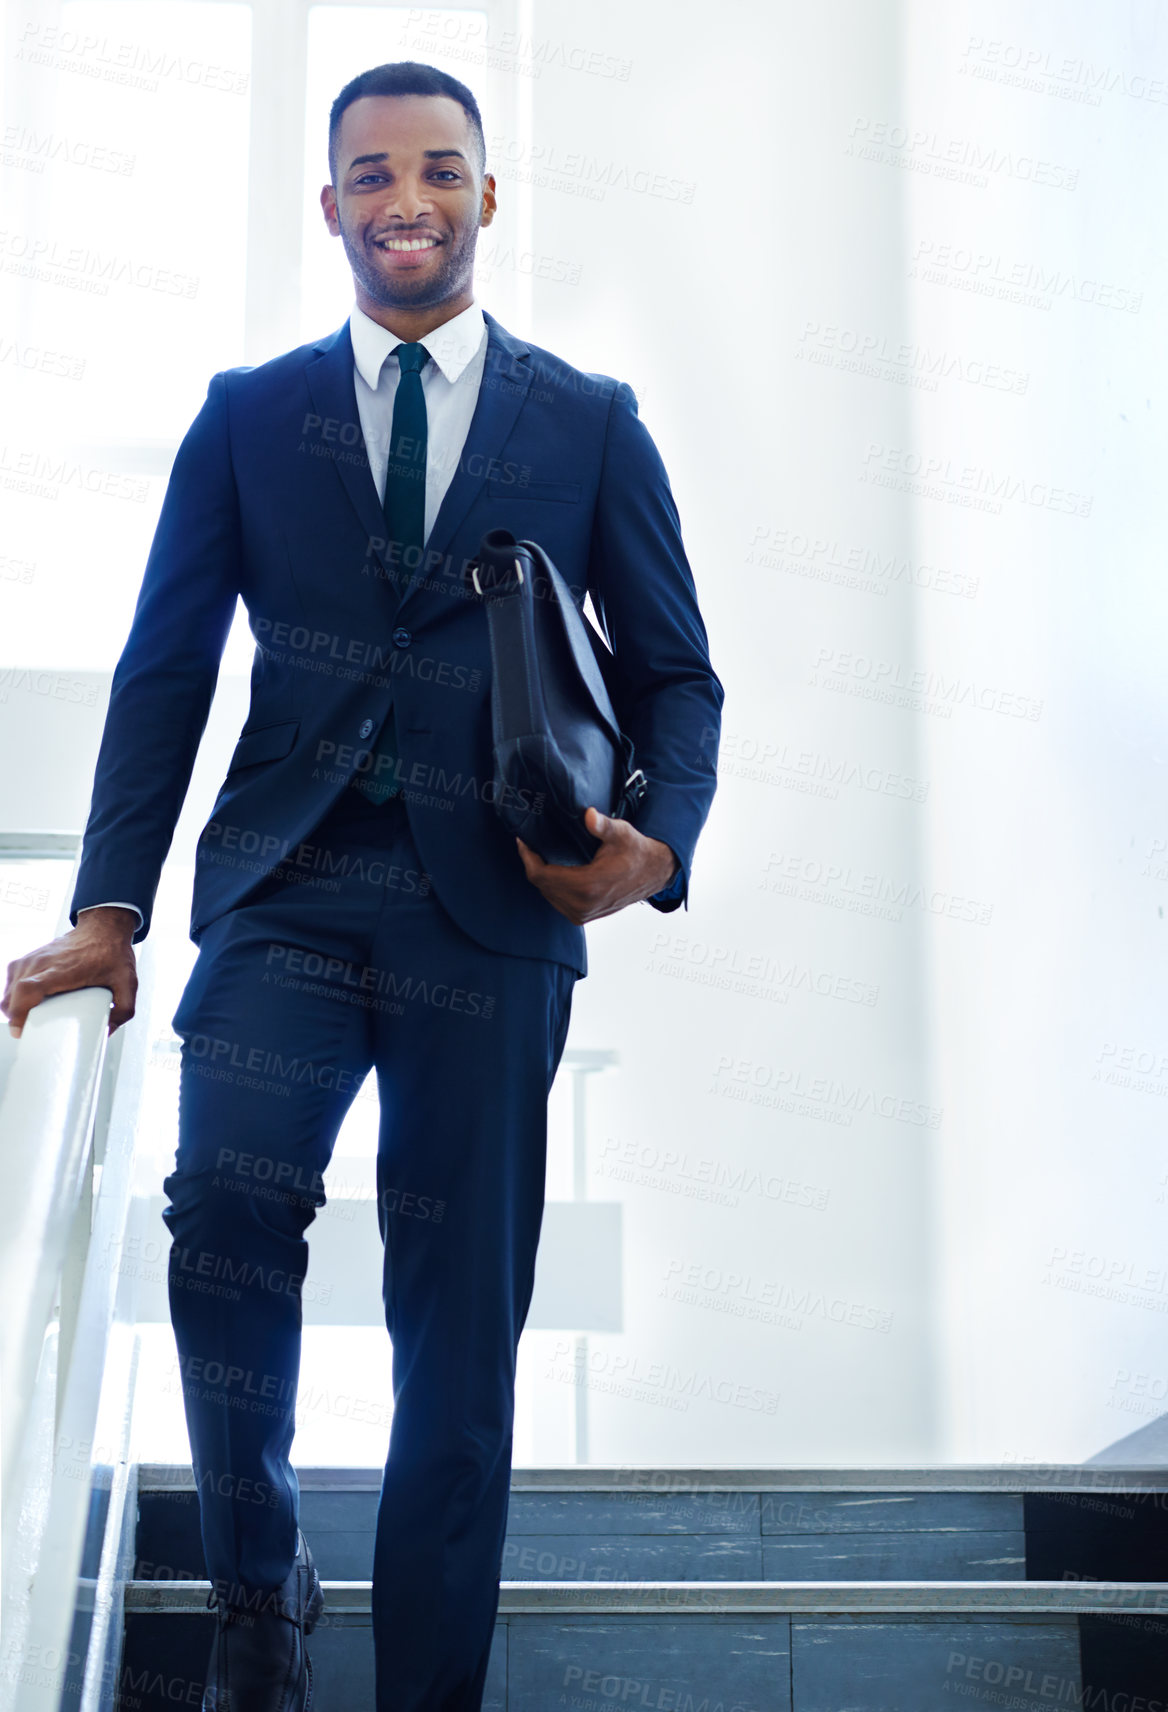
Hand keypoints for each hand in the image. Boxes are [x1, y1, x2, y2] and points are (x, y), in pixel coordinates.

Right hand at [2, 907, 138, 1038]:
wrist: (103, 927)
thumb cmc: (111, 952)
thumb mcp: (127, 983)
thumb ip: (124, 1010)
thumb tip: (108, 1031)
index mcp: (64, 969)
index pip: (29, 989)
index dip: (19, 1011)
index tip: (22, 1029)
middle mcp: (44, 962)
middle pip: (14, 993)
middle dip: (16, 1017)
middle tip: (30, 1031)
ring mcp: (34, 958)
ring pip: (9, 988)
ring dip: (14, 1007)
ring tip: (29, 1019)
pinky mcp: (30, 957)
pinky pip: (12, 979)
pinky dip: (14, 995)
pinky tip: (26, 1003)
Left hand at [515, 808, 678, 924]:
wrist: (654, 873)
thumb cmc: (636, 851)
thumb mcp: (621, 833)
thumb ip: (602, 826)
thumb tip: (589, 815)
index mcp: (587, 887)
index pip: (541, 875)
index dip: (528, 857)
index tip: (523, 840)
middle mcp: (582, 905)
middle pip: (541, 885)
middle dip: (532, 864)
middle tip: (529, 844)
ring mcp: (582, 914)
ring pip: (547, 895)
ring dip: (541, 876)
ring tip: (539, 855)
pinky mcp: (584, 917)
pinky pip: (557, 902)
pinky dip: (551, 887)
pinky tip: (553, 871)